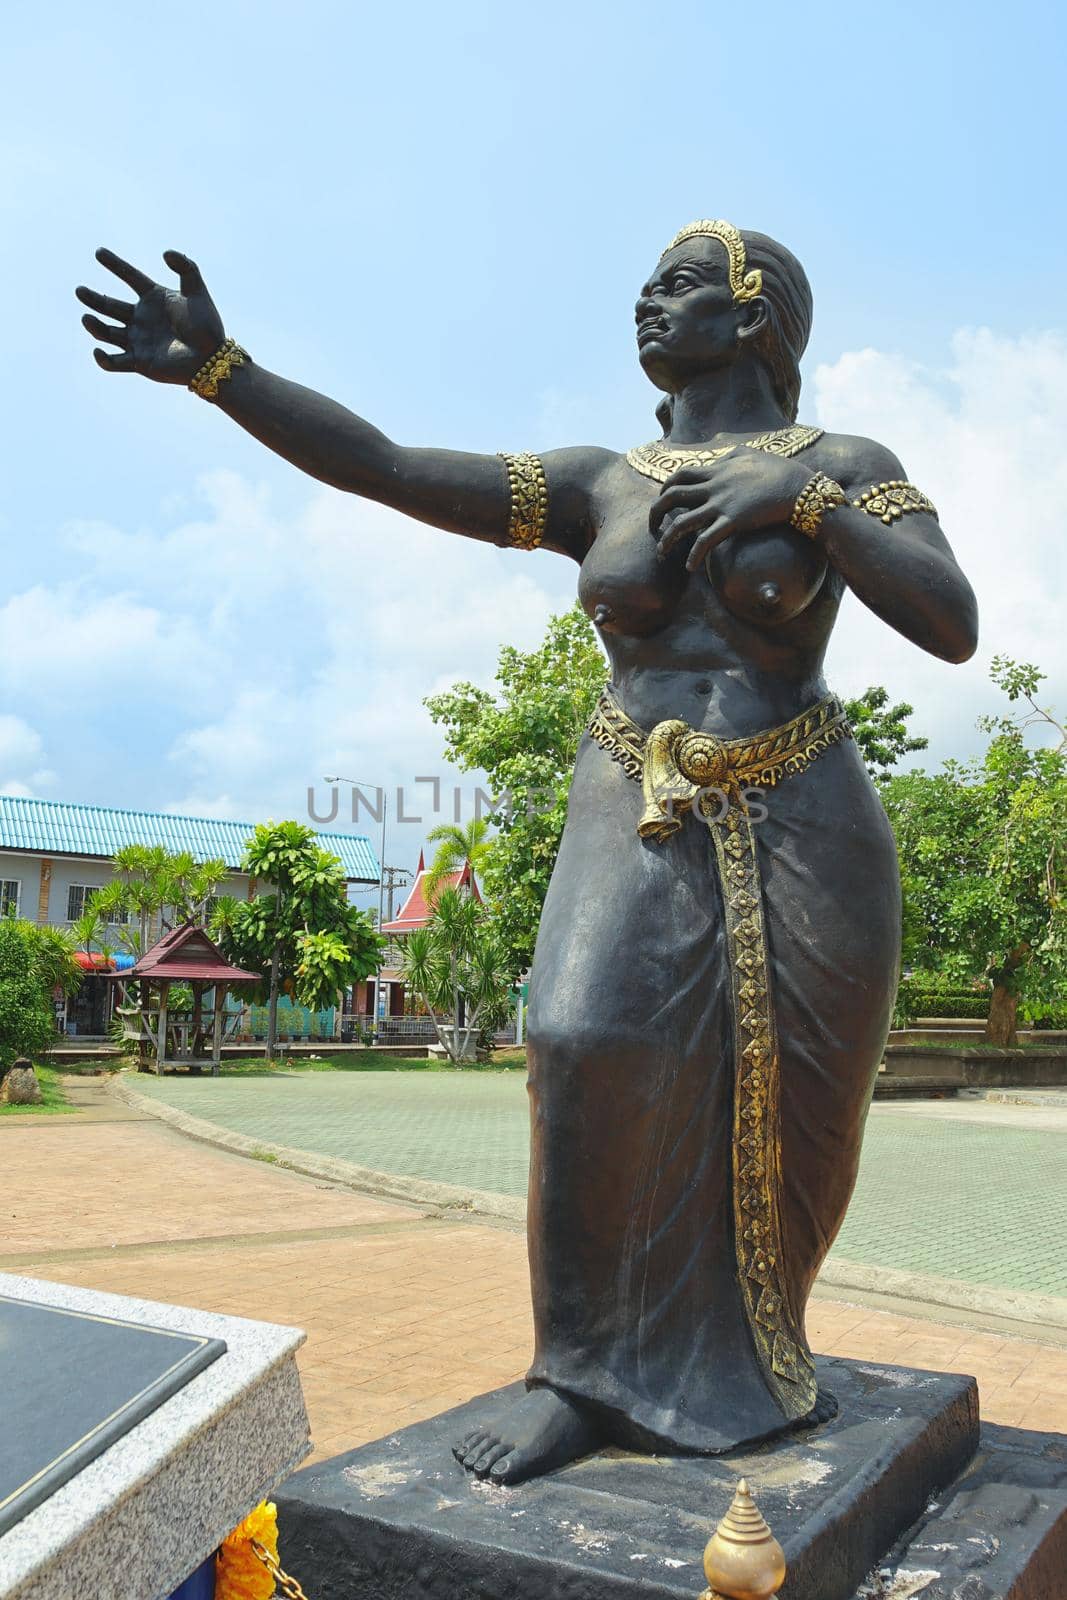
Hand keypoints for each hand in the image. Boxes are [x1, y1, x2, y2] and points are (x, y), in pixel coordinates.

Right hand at [76, 249, 224, 383]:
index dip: (115, 265)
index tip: (99, 252)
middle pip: (110, 306)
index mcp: (153, 298)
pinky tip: (98, 351)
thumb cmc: (207, 325)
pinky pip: (114, 363)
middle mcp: (141, 318)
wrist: (211, 358)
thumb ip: (186, 268)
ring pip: (107, 332)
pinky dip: (103, 359)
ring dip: (95, 327)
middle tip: (80, 290)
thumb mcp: (197, 292)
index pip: (130, 277)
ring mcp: (138, 340)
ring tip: (87, 318)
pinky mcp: (139, 362)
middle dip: (94, 298)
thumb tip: (165, 252)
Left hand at [649, 451, 813, 570]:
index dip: (665, 488)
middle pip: (671, 497)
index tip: (662, 500)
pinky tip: (690, 566)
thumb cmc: (779, 472)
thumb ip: (730, 455)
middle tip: (652, 526)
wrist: (798, 489)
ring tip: (661, 553)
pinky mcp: (732, 523)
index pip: (679, 475)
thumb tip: (720, 456)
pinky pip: (705, 542)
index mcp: (716, 471)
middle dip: (655, 512)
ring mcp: (721, 505)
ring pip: (681, 523)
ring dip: (666, 540)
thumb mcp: (751, 454)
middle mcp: (713, 487)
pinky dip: (693, 556)